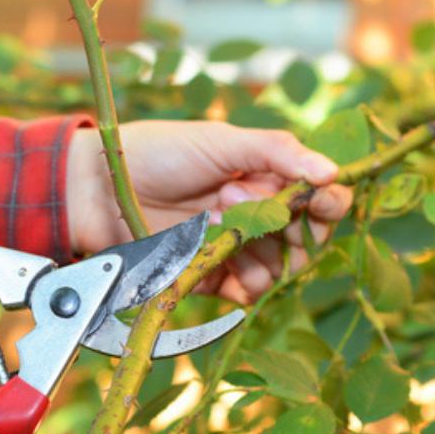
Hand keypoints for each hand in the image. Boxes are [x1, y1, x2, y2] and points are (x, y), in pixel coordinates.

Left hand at [67, 121, 353, 303]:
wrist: (101, 188)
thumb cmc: (160, 153)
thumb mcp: (223, 141)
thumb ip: (278, 152)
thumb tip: (333, 171)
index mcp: (266, 178)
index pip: (318, 199)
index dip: (328, 202)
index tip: (323, 200)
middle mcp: (256, 215)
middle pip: (305, 240)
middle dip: (290, 226)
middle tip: (243, 200)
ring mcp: (235, 248)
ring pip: (279, 268)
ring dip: (260, 249)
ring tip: (217, 218)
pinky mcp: (211, 276)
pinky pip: (247, 292)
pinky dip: (246, 282)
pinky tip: (222, 258)